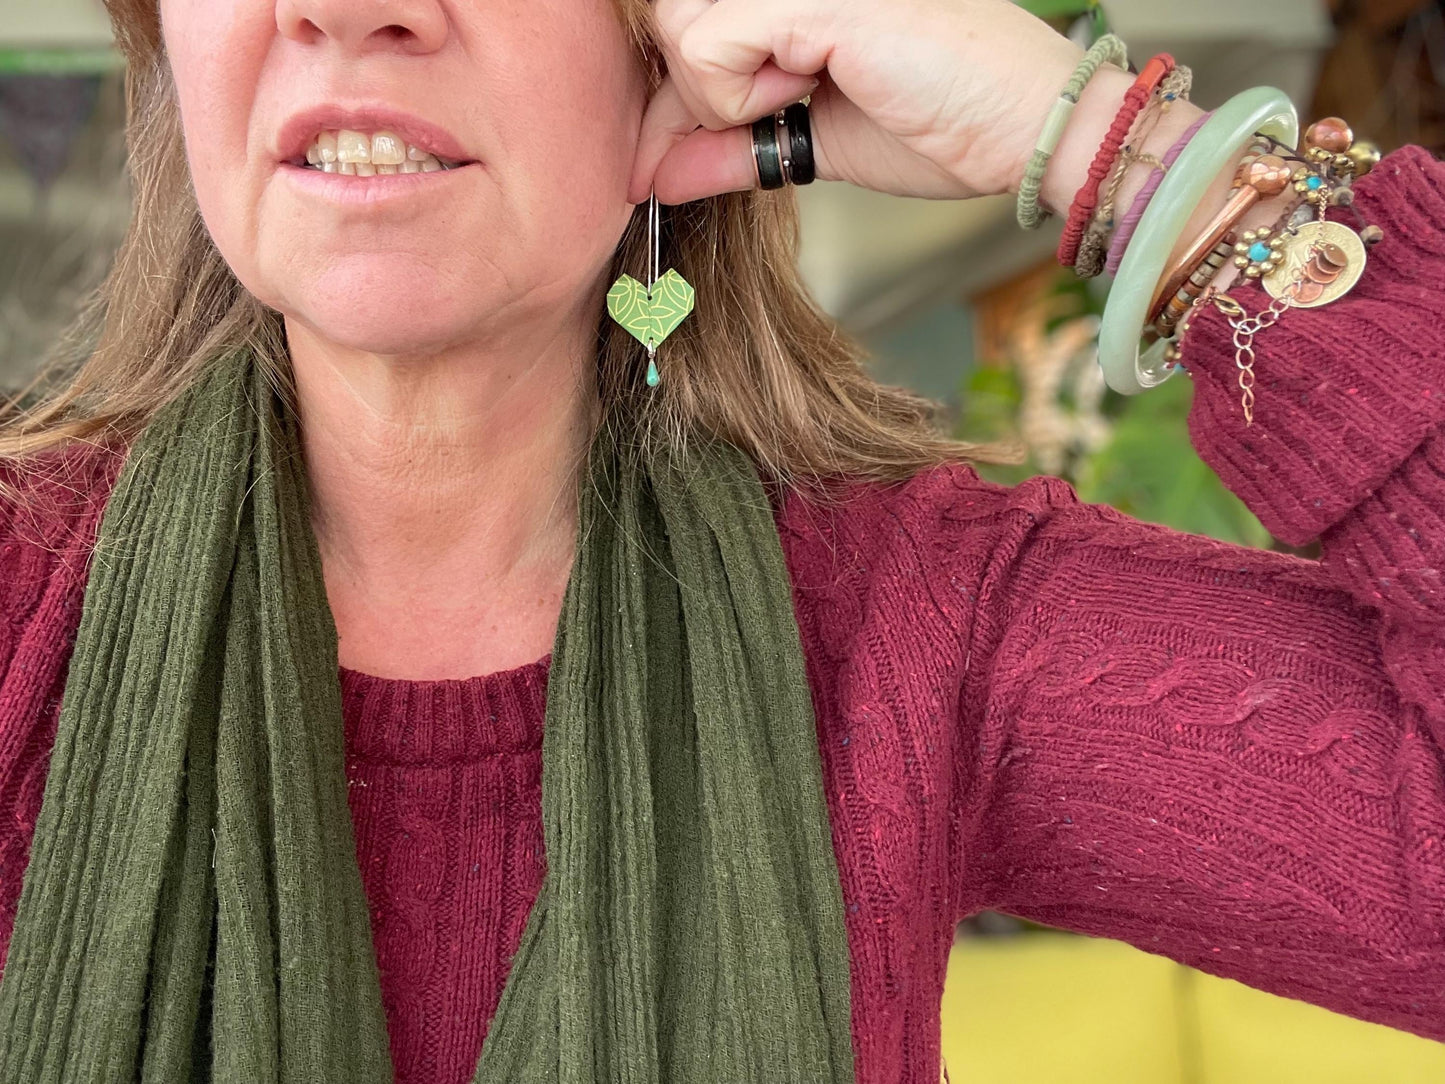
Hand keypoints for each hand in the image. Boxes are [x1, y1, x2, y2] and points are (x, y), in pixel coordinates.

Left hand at [630, 0, 1097, 204]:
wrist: (1027, 128)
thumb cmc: (944, 123)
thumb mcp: (809, 143)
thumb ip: (729, 148)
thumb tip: (654, 175)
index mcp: (795, 0)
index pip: (688, 22)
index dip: (671, 88)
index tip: (676, 141)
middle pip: (670, 18)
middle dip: (688, 94)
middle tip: (763, 116)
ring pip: (678, 29)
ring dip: (719, 91)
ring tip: (798, 97)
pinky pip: (708, 47)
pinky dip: (738, 96)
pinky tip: (806, 90)